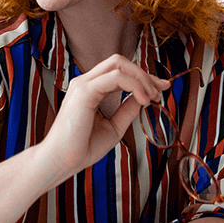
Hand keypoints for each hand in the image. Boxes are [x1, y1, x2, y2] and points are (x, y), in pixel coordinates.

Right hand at [45, 54, 168, 176]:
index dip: (143, 76)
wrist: (61, 161)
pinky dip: (134, 85)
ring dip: (141, 78)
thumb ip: (128, 109)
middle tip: (160, 91)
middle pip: (119, 61)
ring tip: (152, 98)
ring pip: (118, 64)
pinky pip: (116, 77)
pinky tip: (143, 100)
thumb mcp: (114, 126)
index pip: (119, 71)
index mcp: (90, 89)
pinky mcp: (84, 91)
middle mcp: (85, 82)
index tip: (161, 87)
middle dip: (144, 73)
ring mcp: (83, 84)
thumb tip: (145, 97)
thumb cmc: (82, 148)